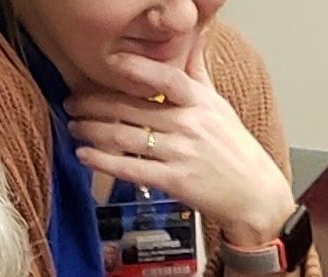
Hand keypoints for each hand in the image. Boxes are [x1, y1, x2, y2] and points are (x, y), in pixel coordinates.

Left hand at [66, 52, 293, 250]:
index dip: (136, 69)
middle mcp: (189, 124)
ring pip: (126, 138)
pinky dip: (103, 162)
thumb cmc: (235, 149)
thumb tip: (195, 32)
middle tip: (72, 101)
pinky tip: (85, 156)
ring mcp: (181, 153)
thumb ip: (197, 72)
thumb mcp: (219, 105)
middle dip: (95, 104)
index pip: (166, 78)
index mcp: (200, 102)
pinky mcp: (175, 181)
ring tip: (74, 127)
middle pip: (133, 108)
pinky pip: (131, 168)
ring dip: (93, 131)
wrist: (254, 194)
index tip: (109, 62)